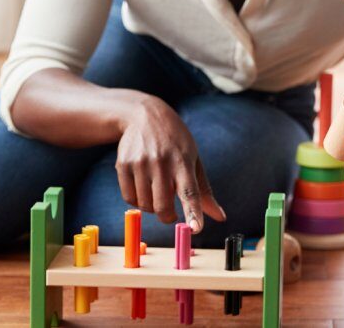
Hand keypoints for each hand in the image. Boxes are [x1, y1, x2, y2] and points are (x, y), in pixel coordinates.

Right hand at [115, 93, 226, 232]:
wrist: (144, 115)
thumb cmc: (176, 141)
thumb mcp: (194, 159)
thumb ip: (204, 191)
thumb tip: (220, 217)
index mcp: (183, 161)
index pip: (190, 191)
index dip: (193, 211)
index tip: (195, 228)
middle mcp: (161, 161)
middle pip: (163, 206)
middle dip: (168, 216)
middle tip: (170, 214)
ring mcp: (140, 163)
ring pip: (145, 205)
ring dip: (152, 207)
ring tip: (156, 190)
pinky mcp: (123, 164)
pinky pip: (129, 198)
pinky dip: (137, 200)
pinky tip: (143, 186)